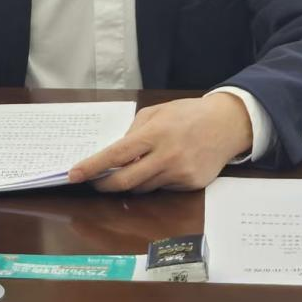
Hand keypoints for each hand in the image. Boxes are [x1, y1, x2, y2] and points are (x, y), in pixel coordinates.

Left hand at [67, 95, 252, 192]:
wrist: (227, 124)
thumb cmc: (188, 114)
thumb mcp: (157, 112)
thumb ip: (134, 132)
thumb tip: (115, 155)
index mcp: (155, 133)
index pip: (116, 155)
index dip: (92, 167)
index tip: (73, 175)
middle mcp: (167, 156)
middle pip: (125, 181)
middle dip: (104, 185)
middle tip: (94, 182)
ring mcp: (180, 174)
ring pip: (142, 188)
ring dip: (131, 182)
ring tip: (134, 167)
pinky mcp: (191, 185)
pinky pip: (162, 189)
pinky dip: (154, 181)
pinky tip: (162, 167)